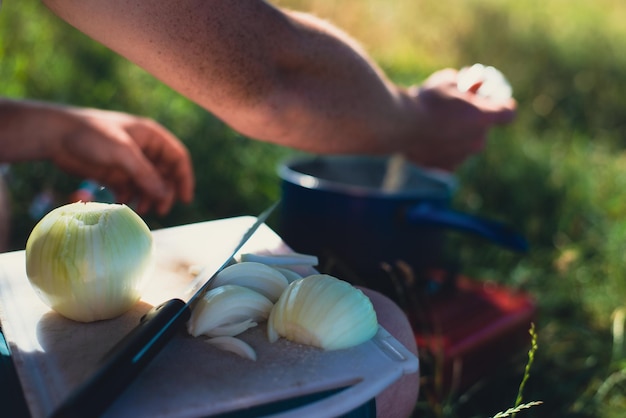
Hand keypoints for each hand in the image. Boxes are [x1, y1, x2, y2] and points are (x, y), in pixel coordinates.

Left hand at [50, 107, 193, 214]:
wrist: (55, 136)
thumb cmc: (92, 135)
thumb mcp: (123, 152)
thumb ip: (145, 174)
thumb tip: (165, 195)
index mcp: (151, 137)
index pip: (177, 158)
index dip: (184, 178)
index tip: (184, 199)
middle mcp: (144, 150)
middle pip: (164, 175)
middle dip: (163, 193)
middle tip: (160, 210)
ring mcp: (129, 163)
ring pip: (147, 186)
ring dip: (147, 198)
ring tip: (139, 210)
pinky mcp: (115, 174)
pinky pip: (130, 190)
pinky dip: (130, 199)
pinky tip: (121, 204)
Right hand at [406, 68, 516, 170]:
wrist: (400, 125)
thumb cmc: (424, 100)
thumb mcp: (445, 81)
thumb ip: (462, 83)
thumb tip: (465, 84)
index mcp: (484, 117)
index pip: (508, 113)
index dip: (502, 105)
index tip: (492, 101)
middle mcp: (478, 140)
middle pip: (482, 131)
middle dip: (472, 121)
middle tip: (454, 112)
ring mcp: (462, 157)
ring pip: (465, 146)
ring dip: (456, 137)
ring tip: (434, 126)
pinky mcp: (444, 167)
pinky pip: (449, 159)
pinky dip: (441, 151)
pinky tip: (427, 141)